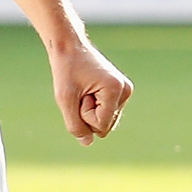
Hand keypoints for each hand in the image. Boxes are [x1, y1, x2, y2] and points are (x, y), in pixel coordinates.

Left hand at [47, 31, 133, 146]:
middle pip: (105, 126)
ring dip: (90, 111)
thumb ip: (75, 125)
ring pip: (105, 121)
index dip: (83, 115)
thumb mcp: (65, 100)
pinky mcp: (121, 92)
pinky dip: (93, 107)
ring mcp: (125, 91)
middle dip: (87, 114)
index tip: (78, 94)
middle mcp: (126, 91)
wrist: (70, 48)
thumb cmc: (66, 70)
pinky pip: (106, 114)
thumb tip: (87, 143)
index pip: (100, 125)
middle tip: (80, 92)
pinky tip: (89, 90)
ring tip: (84, 90)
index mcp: (116, 89)